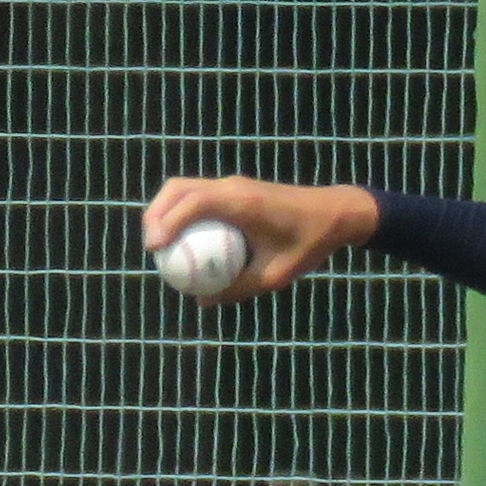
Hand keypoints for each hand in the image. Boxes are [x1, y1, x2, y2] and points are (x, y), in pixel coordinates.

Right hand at [143, 177, 374, 303]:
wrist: (335, 214)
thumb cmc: (310, 244)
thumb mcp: (277, 275)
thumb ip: (239, 288)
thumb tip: (202, 301)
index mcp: (244, 201)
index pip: (195, 203)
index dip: (168, 222)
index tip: (155, 248)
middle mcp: (234, 186)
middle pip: (179, 188)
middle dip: (155, 213)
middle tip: (150, 248)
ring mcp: (233, 184)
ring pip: (185, 188)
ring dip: (165, 210)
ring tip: (158, 244)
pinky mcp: (235, 189)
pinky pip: (199, 197)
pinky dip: (182, 212)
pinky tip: (180, 241)